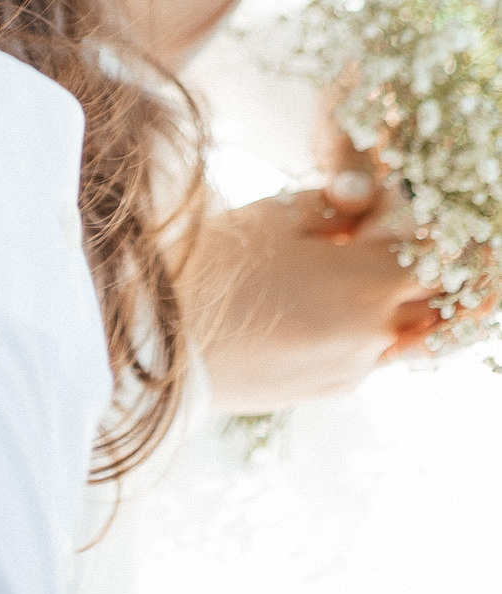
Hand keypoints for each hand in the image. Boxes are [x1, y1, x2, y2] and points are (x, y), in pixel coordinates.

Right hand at [184, 187, 440, 412]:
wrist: (163, 339)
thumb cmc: (217, 264)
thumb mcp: (278, 213)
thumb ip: (340, 206)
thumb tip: (367, 203)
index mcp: (370, 284)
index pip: (429, 251)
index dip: (403, 225)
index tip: (369, 214)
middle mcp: (377, 335)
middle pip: (427, 296)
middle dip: (404, 265)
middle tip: (357, 241)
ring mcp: (357, 369)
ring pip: (398, 328)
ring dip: (380, 299)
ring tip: (326, 275)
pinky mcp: (332, 390)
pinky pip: (365, 352)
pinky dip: (354, 327)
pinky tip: (305, 308)